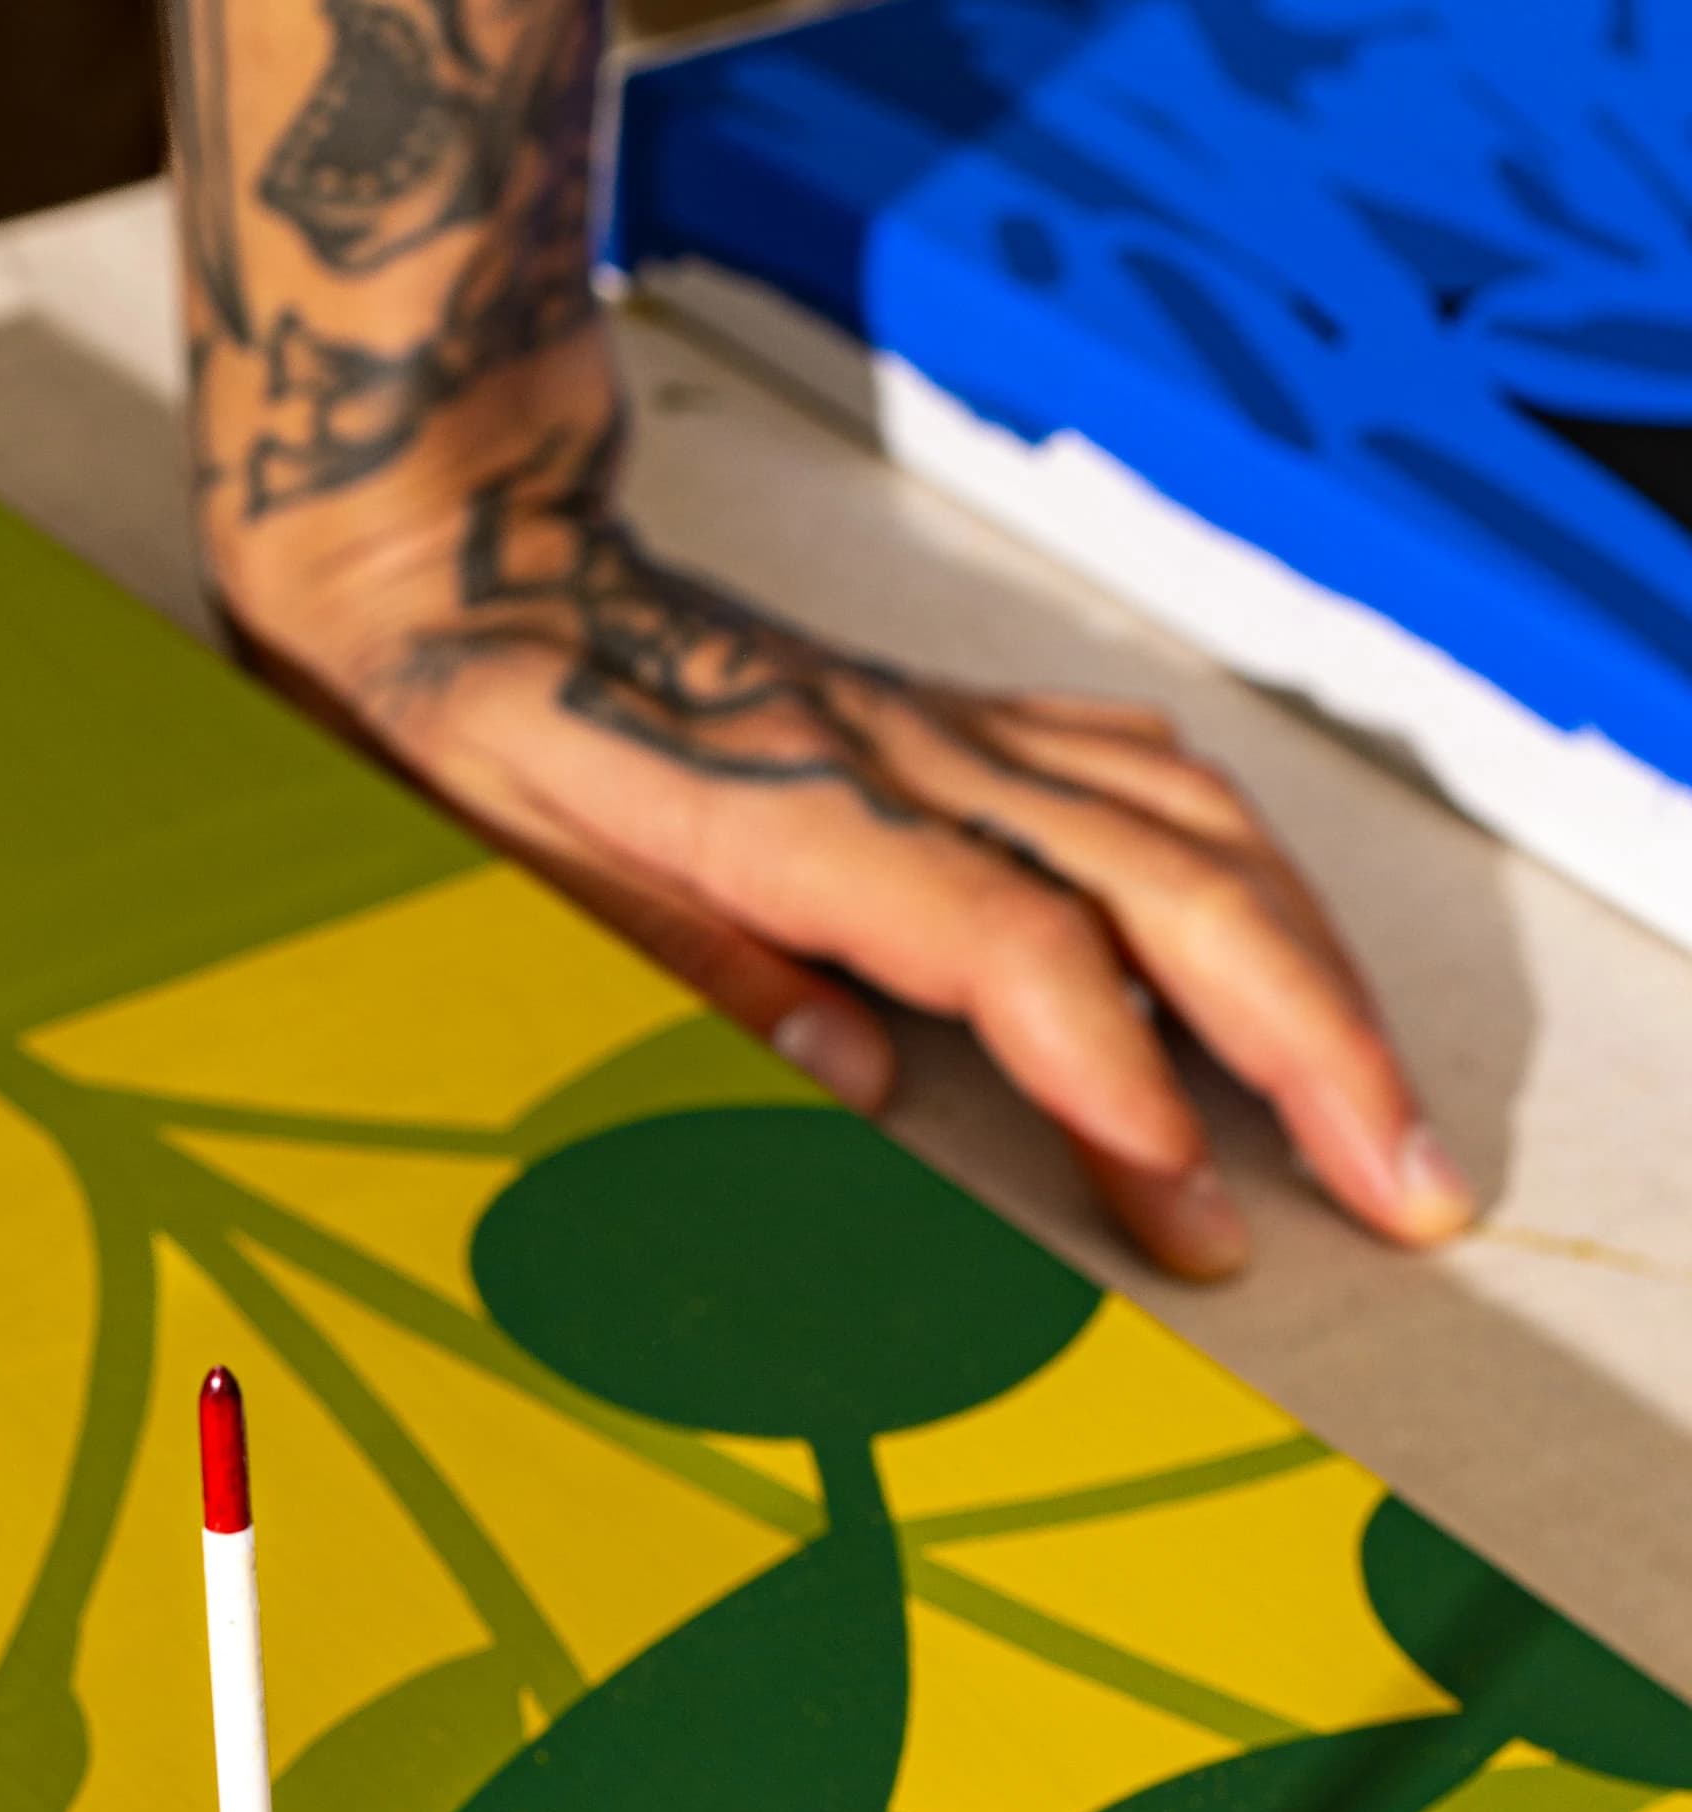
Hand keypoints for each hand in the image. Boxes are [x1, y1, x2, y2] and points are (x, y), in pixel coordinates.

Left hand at [208, 349, 1471, 1281]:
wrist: (462, 565)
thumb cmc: (476, 742)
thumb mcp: (525, 884)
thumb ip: (687, 973)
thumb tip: (853, 1085)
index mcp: (798, 816)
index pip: (1016, 947)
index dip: (1117, 1076)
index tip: (1196, 1199)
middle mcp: (908, 761)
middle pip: (1171, 891)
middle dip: (1309, 1047)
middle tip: (1396, 1191)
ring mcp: (946, 731)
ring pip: (1195, 833)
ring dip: (1310, 975)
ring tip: (1376, 1110)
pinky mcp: (956, 718)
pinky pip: (1142, 776)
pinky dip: (1238, 868)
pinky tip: (1276, 944)